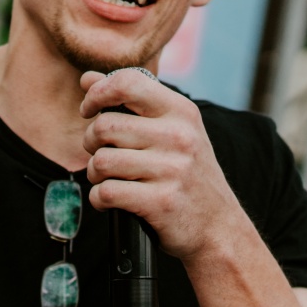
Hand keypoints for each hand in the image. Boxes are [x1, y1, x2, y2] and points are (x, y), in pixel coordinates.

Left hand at [78, 68, 246, 263]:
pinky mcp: (160, 202)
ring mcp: (171, 170)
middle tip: (103, 155)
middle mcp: (179, 136)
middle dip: (91, 143)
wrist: (219, 227)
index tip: (89, 110)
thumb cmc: (188, 176)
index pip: (126, 82)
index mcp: (181, 112)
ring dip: (95, 174)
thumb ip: (131, 102)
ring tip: (109, 179)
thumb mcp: (172, 131)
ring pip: (101, 161)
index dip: (97, 94)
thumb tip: (87, 79)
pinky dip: (99, 200)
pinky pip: (106, 193)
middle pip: (103, 126)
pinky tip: (111, 201)